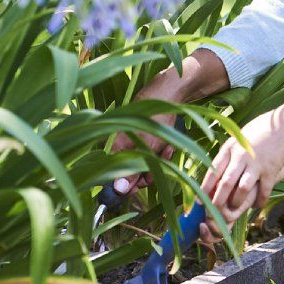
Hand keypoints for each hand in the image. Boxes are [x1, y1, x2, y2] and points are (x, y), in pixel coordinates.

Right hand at [109, 50, 229, 195]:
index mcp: (115, 146)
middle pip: (130, 171)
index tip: (139, 186)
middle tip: (159, 165)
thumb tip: (117, 191)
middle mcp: (121, 143)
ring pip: (144, 162)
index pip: (111, 175)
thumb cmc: (157, 117)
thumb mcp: (146, 147)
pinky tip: (169, 145)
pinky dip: (161, 151)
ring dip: (158, 160)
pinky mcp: (145, 134)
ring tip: (166, 149)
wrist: (171, 92)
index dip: (125, 184)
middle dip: (147, 171)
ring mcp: (134, 138)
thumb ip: (131, 170)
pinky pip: (152, 151)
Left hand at [201, 110, 283, 231]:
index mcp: (231, 146)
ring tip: (236, 208)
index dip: (204, 188)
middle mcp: (242, 155)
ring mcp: (257, 163)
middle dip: (217, 201)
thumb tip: (217, 169)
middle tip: (213, 213)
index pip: (213, 170)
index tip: (198, 202)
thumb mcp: (240, 136)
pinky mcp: (272, 169)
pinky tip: (257, 205)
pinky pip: (263, 191)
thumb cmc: (262, 127)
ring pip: (242, 189)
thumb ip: (230, 152)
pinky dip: (259, 201)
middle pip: (225, 183)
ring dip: (237, 202)